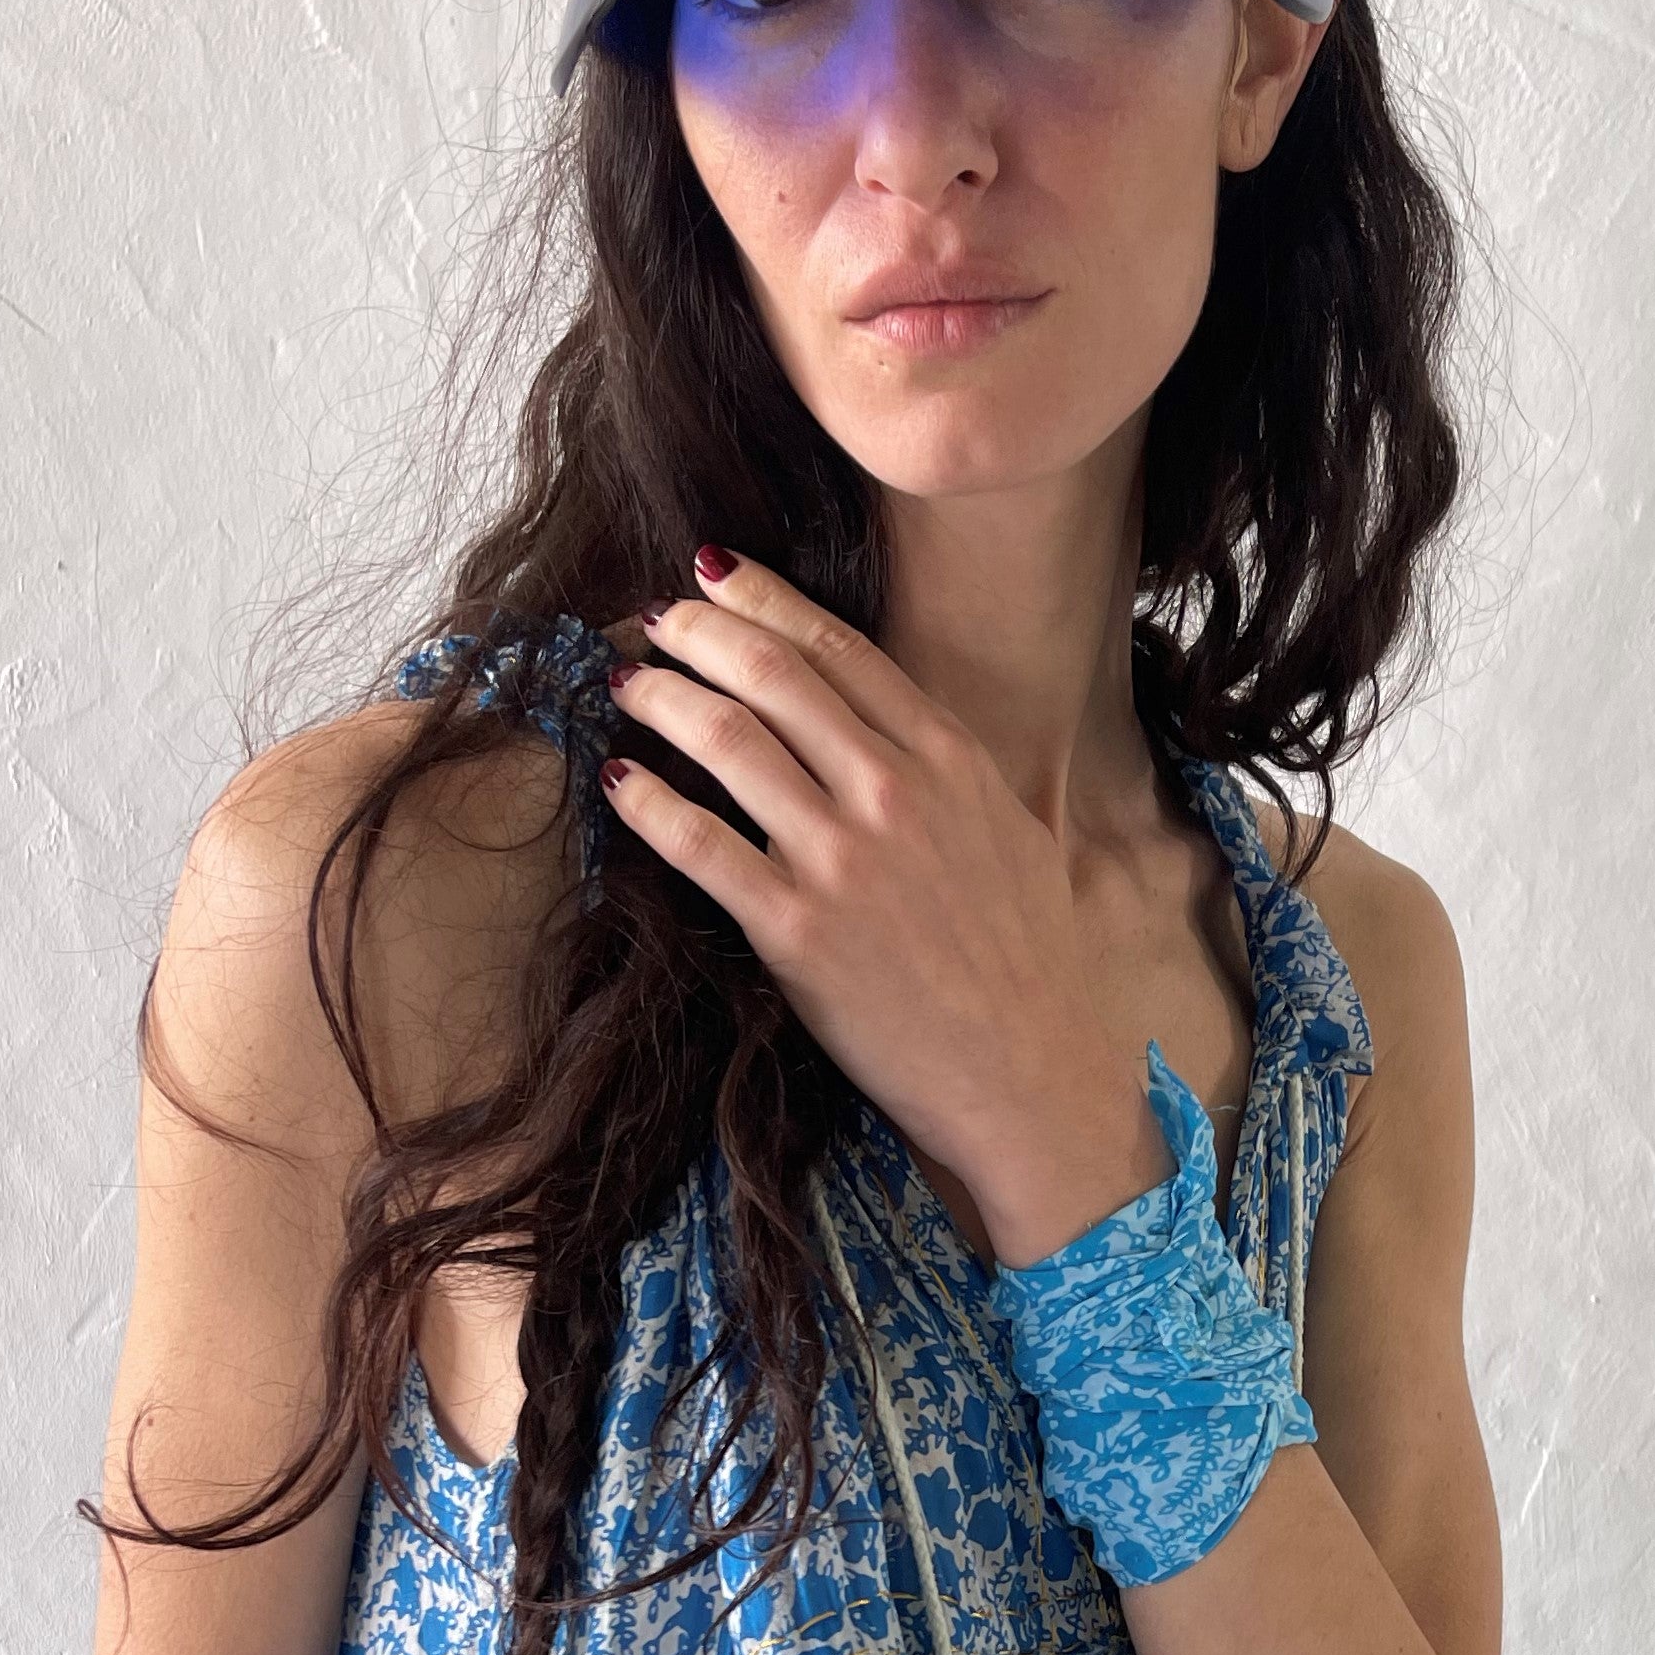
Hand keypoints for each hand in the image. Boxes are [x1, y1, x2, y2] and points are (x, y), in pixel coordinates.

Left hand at [599, 554, 1168, 1263]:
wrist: (1033, 1078)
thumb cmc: (1029, 969)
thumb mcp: (1013, 838)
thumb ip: (951, 775)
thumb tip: (891, 731)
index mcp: (951, 761)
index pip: (840, 649)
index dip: (765, 600)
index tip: (717, 577)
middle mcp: (894, 794)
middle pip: (772, 675)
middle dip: (699, 632)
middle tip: (659, 622)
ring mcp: (842, 860)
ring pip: (726, 740)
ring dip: (662, 699)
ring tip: (630, 687)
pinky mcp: (796, 933)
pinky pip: (698, 845)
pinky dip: (649, 803)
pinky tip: (621, 781)